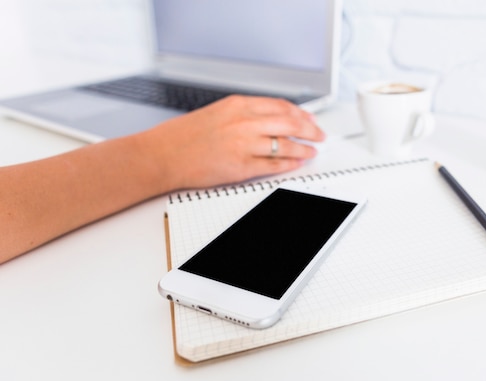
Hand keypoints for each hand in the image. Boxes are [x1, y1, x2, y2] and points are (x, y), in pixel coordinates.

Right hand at [146, 95, 325, 189]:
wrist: (161, 154)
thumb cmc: (182, 135)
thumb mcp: (216, 112)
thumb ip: (242, 114)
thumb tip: (267, 120)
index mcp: (238, 105)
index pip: (280, 105)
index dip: (300, 113)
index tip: (309, 118)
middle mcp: (244, 122)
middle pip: (290, 123)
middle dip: (310, 130)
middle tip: (319, 135)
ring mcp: (244, 144)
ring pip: (286, 144)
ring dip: (303, 148)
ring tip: (312, 151)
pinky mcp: (241, 166)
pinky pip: (273, 164)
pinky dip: (289, 163)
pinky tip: (296, 163)